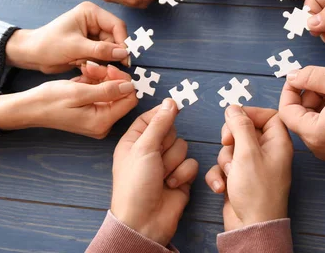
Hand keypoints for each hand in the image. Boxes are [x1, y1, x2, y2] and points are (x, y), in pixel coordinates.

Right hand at [0, 64, 136, 137]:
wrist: (29, 107)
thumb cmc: (50, 101)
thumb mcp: (79, 92)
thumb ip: (107, 90)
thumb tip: (130, 86)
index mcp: (102, 122)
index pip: (129, 100)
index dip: (123, 81)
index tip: (109, 67)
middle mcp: (103, 123)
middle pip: (120, 95)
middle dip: (109, 76)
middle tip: (93, 65)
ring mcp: (97, 119)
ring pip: (111, 91)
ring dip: (101, 76)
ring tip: (85, 68)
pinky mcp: (92, 112)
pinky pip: (101, 93)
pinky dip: (94, 81)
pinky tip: (84, 74)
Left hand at [6, 1, 130, 72]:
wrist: (31, 55)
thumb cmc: (48, 45)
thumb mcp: (75, 47)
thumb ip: (101, 50)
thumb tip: (123, 53)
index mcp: (91, 13)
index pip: (116, 26)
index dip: (123, 42)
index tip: (125, 58)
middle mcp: (94, 21)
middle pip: (115, 38)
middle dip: (111, 54)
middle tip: (108, 67)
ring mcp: (92, 34)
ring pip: (109, 49)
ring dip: (102, 60)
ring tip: (86, 64)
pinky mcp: (90, 46)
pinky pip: (102, 56)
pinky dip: (96, 63)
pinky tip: (83, 65)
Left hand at [111, 99, 198, 245]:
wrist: (144, 221)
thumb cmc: (135, 185)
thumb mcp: (144, 148)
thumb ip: (159, 123)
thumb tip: (170, 102)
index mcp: (134, 142)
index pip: (150, 118)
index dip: (161, 114)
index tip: (173, 108)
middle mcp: (150, 151)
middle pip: (170, 131)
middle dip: (167, 145)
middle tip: (157, 158)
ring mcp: (166, 164)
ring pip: (183, 147)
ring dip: (174, 162)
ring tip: (162, 176)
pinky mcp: (180, 176)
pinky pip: (191, 163)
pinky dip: (183, 174)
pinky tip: (171, 185)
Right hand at [205, 106, 292, 230]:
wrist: (251, 228)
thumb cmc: (257, 192)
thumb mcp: (247, 153)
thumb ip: (240, 126)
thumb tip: (233, 107)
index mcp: (278, 143)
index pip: (268, 115)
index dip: (251, 113)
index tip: (235, 118)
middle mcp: (267, 152)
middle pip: (245, 129)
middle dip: (231, 137)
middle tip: (227, 143)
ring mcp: (253, 166)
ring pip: (231, 148)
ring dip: (224, 159)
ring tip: (230, 173)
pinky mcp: (239, 178)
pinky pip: (224, 166)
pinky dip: (219, 174)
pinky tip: (222, 187)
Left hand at [278, 66, 324, 163]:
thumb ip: (311, 76)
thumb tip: (291, 76)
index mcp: (314, 135)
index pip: (285, 111)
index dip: (289, 90)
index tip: (300, 76)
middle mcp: (318, 149)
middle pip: (298, 117)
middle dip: (307, 96)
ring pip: (311, 123)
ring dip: (317, 104)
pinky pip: (323, 131)